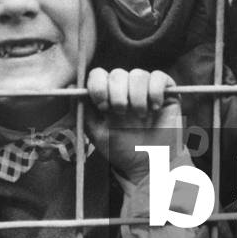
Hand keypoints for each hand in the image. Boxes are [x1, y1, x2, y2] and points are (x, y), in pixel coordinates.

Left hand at [85, 67, 182, 183]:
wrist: (149, 165)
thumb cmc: (122, 150)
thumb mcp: (96, 132)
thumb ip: (82, 110)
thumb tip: (70, 87)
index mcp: (107, 94)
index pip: (98, 74)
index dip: (98, 86)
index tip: (102, 106)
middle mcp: (126, 88)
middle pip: (117, 73)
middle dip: (117, 94)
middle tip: (122, 113)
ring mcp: (146, 88)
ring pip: (138, 74)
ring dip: (137, 97)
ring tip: (141, 116)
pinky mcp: (166, 91)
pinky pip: (159, 77)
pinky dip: (155, 91)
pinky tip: (155, 107)